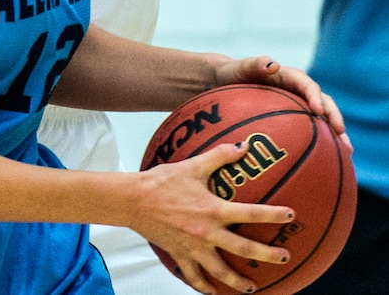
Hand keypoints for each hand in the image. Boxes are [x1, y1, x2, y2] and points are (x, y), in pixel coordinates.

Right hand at [136, 142, 293, 294]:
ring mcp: (194, 248)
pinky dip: (205, 287)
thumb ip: (219, 155)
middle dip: (266, 255)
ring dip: (239, 281)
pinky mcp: (180, 256)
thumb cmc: (163, 181)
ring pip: (221, 272)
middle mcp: (207, 233)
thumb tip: (243, 145)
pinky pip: (195, 277)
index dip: (273, 215)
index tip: (291, 215)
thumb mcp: (193, 164)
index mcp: (213, 210)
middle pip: (243, 249)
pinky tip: (214, 292)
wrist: (134, 200)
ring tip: (253, 287)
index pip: (250, 213)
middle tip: (284, 258)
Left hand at [213, 55, 348, 145]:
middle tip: (340, 133)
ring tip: (347, 151)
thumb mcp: (239, 68)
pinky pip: (311, 130)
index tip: (318, 112)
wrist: (225, 81)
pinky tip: (328, 162)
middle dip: (334, 116)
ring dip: (335, 132)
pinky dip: (322, 142)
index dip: (315, 97)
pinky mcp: (293, 118)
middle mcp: (296, 90)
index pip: (306, 85)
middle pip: (321, 102)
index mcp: (286, 76)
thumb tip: (273, 64)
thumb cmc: (231, 74)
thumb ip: (254, 64)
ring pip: (322, 118)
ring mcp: (296, 104)